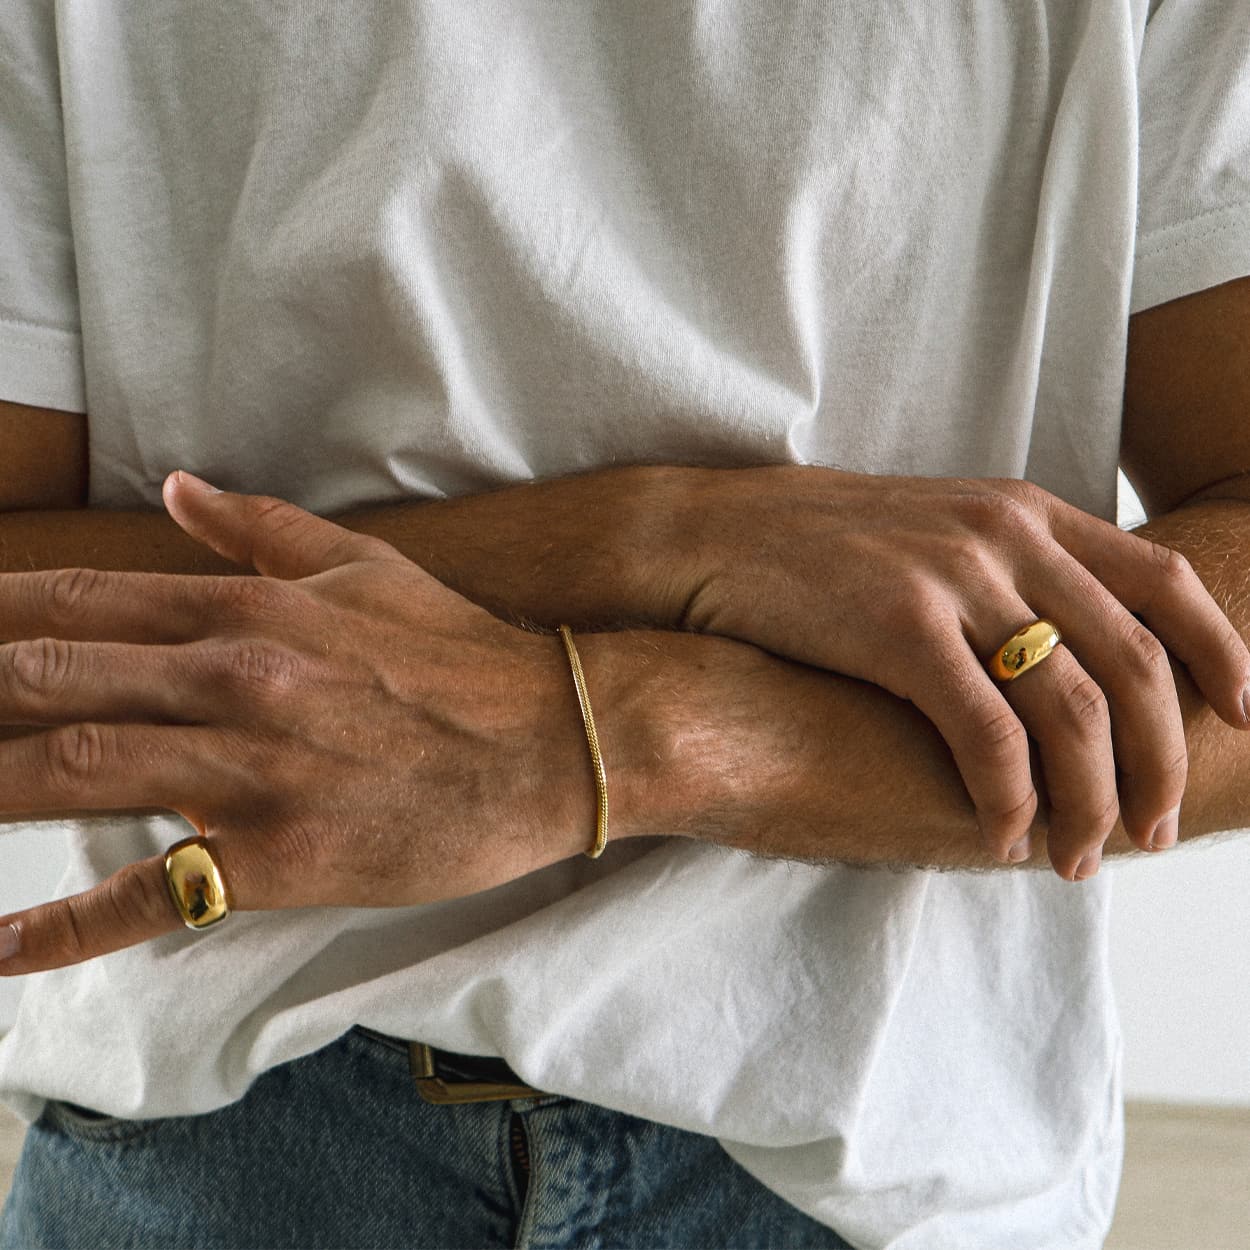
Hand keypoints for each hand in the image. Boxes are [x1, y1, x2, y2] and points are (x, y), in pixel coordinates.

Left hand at [0, 473, 592, 972]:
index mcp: (249, 609)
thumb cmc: (461, 655)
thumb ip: (259, 529)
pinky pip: (153, 893)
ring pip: (75, 771)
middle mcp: (234, 680)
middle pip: (48, 682)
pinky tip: (1, 951)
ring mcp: (251, 771)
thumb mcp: (367, 567)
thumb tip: (174, 491)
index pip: (78, 602)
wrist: (551, 741)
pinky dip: (66, 928)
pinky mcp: (279, 857)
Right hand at [681, 466, 1249, 878]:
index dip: (1223, 653)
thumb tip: (1064, 654)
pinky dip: (1009, 799)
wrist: (711, 534)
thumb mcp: (933, 532)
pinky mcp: (898, 627)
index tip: (1245, 716)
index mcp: (1024, 512)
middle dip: (1163, 761)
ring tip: (1081, 859)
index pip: (1164, 579)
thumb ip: (1007, 572)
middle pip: (1135, 663)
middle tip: (1155, 831)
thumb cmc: (815, 548)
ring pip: (1073, 709)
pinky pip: (987, 734)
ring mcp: (953, 578)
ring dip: (1091, 800)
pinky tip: (1002, 839)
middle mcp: (1004, 536)